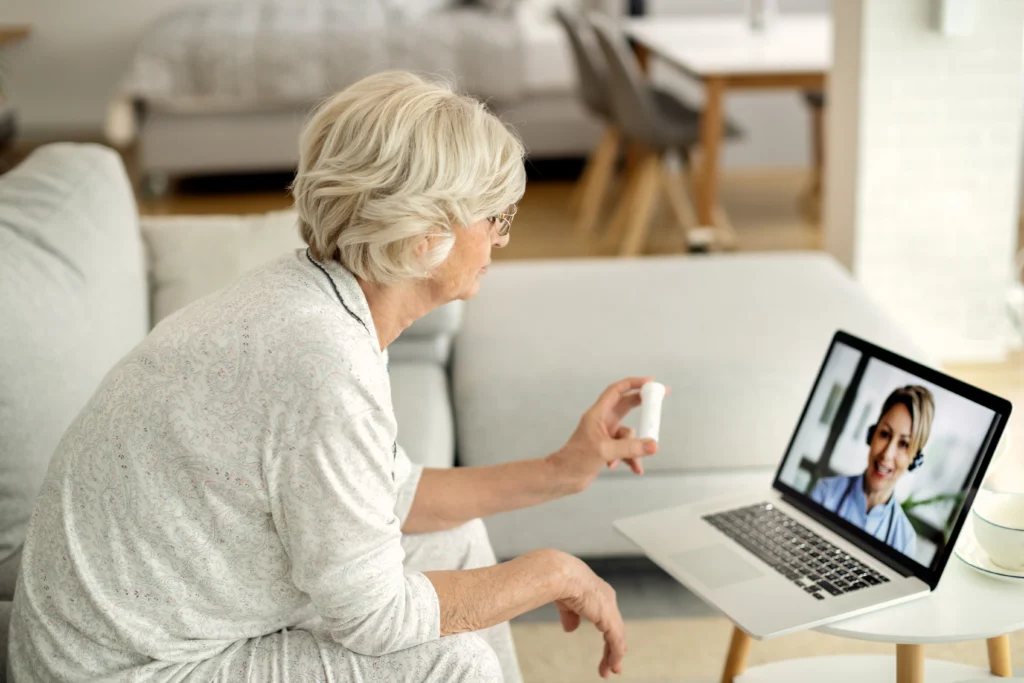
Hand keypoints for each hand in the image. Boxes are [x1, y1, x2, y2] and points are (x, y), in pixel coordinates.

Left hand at [548, 377, 663, 493]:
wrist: (563, 478)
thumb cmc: (576, 460)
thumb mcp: (605, 451)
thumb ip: (630, 447)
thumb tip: (653, 445)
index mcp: (597, 414)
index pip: (616, 391)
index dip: (633, 384)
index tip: (650, 382)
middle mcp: (602, 421)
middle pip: (626, 406)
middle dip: (642, 405)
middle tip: (660, 401)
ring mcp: (606, 435)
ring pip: (629, 434)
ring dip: (634, 448)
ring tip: (633, 462)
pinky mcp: (608, 448)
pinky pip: (626, 449)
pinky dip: (631, 458)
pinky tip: (635, 470)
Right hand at [554, 554, 626, 678]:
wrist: (561, 575)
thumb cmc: (560, 580)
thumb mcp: (565, 602)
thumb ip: (570, 616)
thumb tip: (570, 628)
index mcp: (598, 593)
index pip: (608, 616)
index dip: (609, 632)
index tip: (609, 646)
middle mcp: (608, 599)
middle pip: (615, 628)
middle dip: (614, 646)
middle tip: (614, 663)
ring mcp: (610, 609)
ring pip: (617, 637)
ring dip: (614, 655)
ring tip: (612, 670)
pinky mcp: (610, 619)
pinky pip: (616, 642)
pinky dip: (615, 655)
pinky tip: (613, 665)